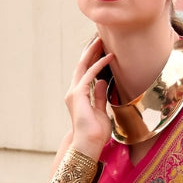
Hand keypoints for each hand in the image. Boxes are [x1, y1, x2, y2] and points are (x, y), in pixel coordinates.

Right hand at [65, 37, 113, 157]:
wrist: (89, 143)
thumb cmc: (96, 132)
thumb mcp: (101, 110)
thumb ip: (100, 97)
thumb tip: (103, 82)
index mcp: (79, 96)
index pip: (86, 73)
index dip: (93, 60)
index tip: (102, 50)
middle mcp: (74, 92)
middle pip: (82, 66)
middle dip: (90, 52)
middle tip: (100, 39)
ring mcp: (75, 93)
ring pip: (83, 67)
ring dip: (92, 53)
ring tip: (102, 41)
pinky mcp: (78, 95)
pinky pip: (89, 75)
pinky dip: (99, 65)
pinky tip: (108, 57)